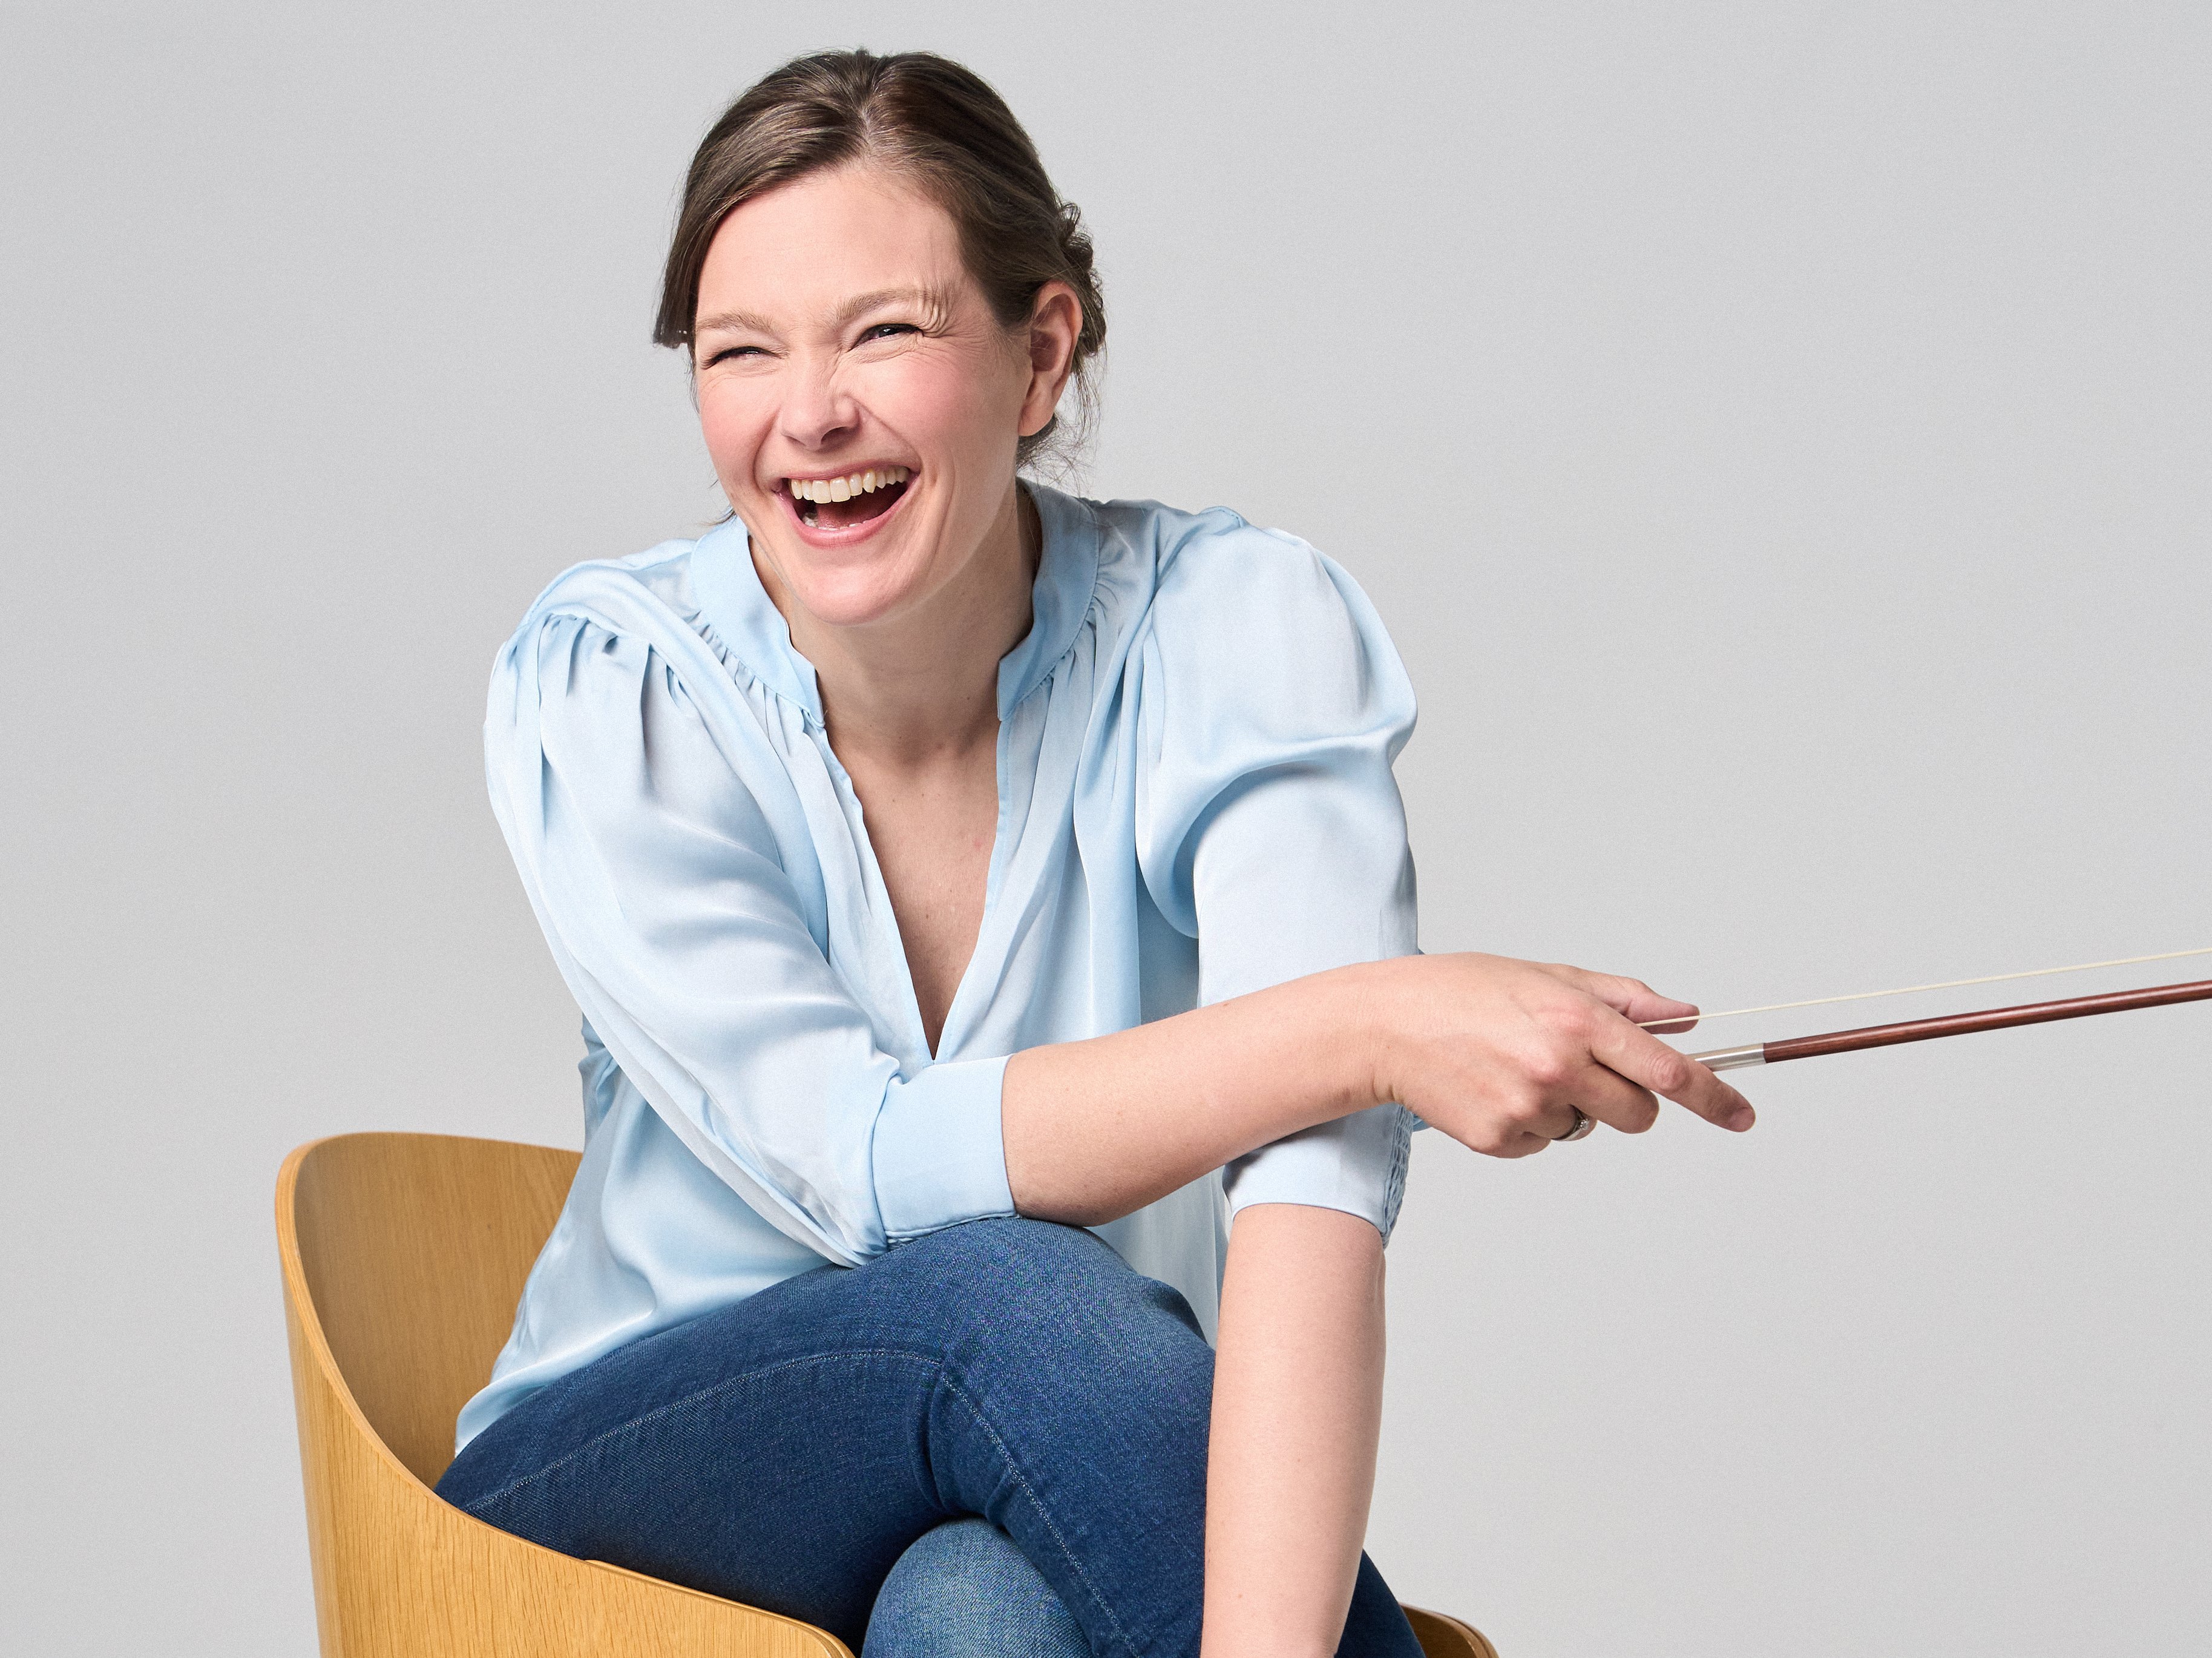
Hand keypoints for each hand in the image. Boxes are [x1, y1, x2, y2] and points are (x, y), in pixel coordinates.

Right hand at [1359, 953, 1753, 1155]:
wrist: (1383, 1025)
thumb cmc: (1462, 991)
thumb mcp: (1547, 976)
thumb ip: (1622, 998)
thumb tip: (1684, 1015)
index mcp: (1578, 1021)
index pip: (1668, 1071)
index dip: (1715, 1097)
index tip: (1743, 1115)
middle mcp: (1559, 1067)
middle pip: (1638, 1114)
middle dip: (1626, 1100)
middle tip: (1580, 1070)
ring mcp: (1528, 1108)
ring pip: (1585, 1128)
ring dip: (1566, 1106)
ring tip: (1513, 1068)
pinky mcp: (1499, 1139)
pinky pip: (1542, 1143)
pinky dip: (1526, 1123)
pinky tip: (1491, 1088)